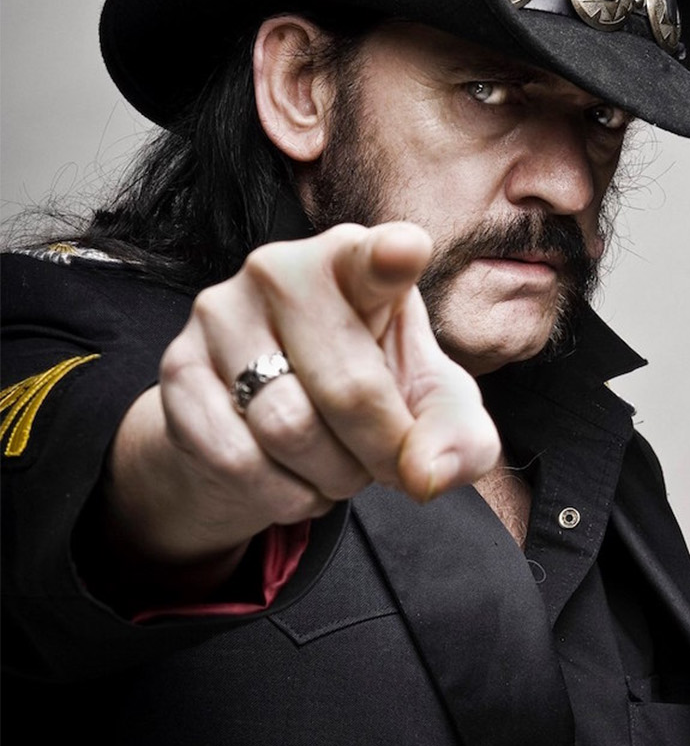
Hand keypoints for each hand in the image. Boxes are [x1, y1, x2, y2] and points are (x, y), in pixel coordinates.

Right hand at [104, 223, 500, 578]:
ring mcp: (219, 313)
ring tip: (334, 466)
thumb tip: (429, 475)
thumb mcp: (427, 409)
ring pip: (289, 430)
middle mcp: (281, 269)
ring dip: (328, 477)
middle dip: (380, 453)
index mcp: (355, 262)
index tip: (406, 252)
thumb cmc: (363, 393)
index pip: (374, 257)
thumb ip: (457, 436)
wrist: (258, 426)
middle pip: (348, 391)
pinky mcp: (176, 369)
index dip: (391, 258)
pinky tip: (286, 475)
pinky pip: (237, 458)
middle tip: (386, 465)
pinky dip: (278, 492)